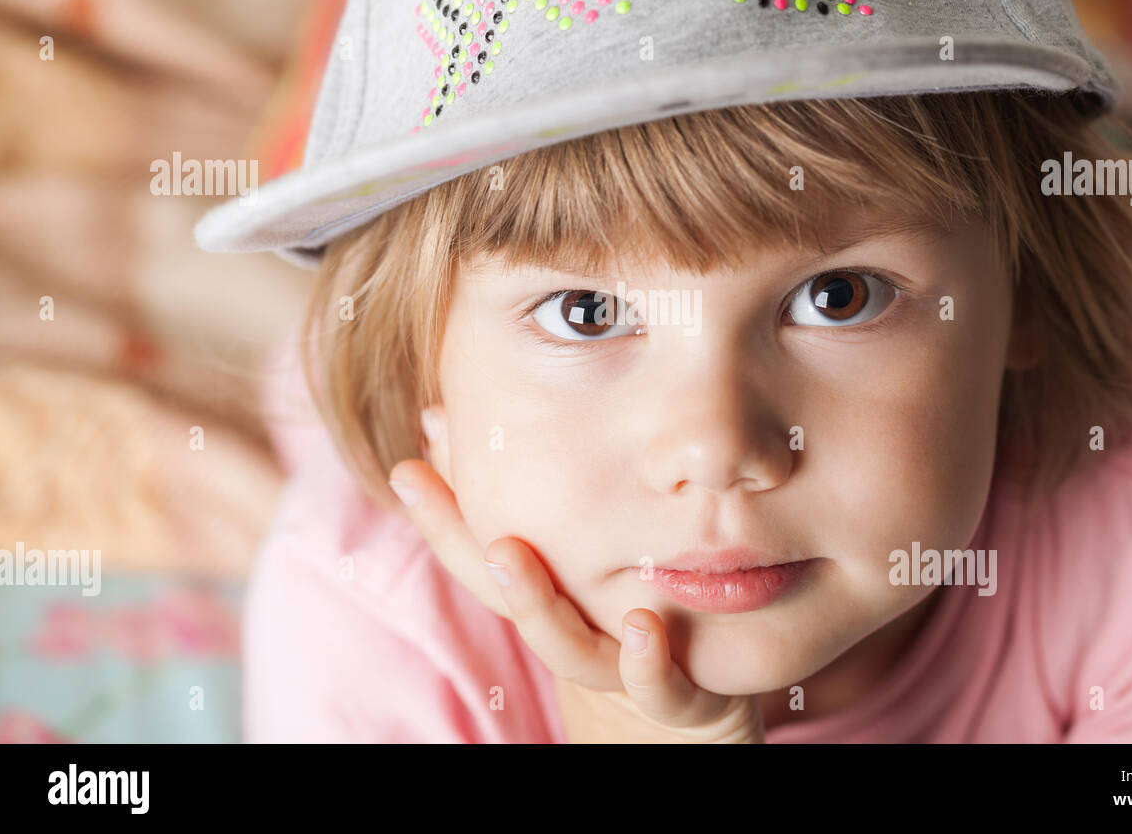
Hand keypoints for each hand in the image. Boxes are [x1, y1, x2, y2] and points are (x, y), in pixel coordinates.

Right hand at [387, 457, 764, 742]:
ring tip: (508, 552)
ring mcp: (627, 672)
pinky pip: (666, 695)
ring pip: (574, 654)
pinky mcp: (688, 702)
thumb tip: (504, 430)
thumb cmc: (674, 622)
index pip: (485, 555)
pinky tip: (643, 628)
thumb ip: (574, 500)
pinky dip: (649, 669)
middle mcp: (582, 637)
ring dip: (536, 604)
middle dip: (459, 539)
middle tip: (415, 477)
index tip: (407, 460)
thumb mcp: (626, 554)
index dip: (443, 514)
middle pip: (505, 596)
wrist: (724, 703)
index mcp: (561, 599)